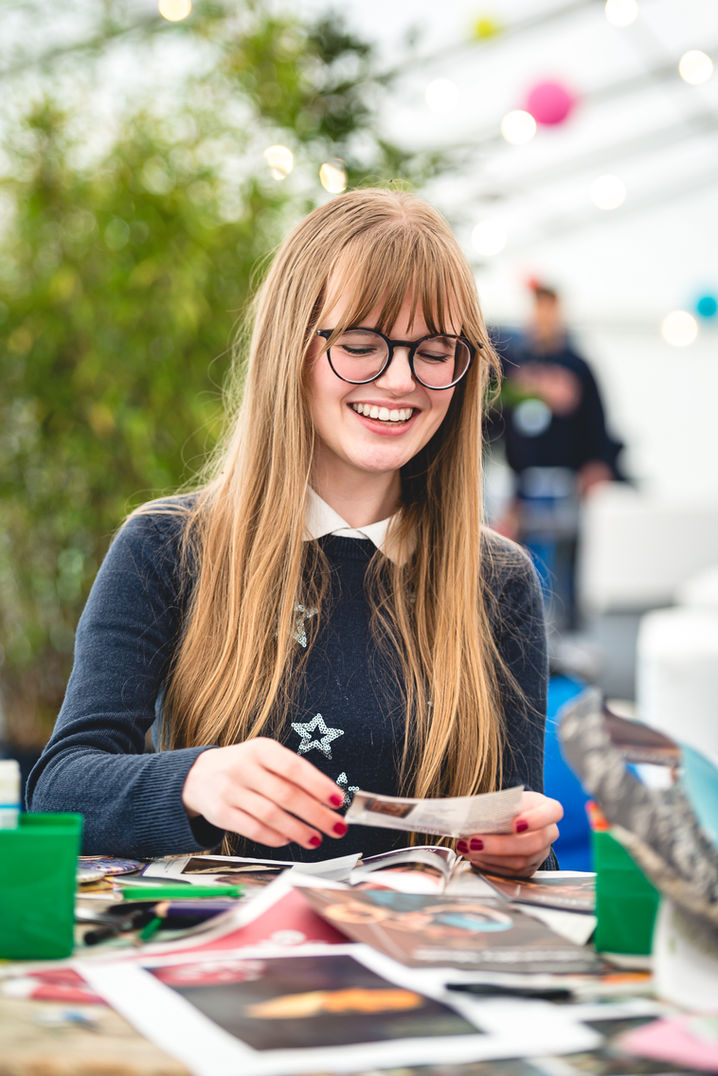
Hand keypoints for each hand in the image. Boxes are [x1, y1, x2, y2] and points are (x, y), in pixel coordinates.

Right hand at [182, 738, 346, 850]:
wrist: (197, 776)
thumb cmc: (244, 767)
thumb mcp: (265, 758)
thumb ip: (293, 774)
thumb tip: (328, 799)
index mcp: (261, 749)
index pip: (294, 767)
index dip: (318, 785)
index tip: (338, 800)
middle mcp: (244, 767)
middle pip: (286, 794)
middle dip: (316, 814)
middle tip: (336, 827)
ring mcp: (230, 790)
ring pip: (271, 815)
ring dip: (298, 830)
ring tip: (316, 839)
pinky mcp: (220, 813)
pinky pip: (252, 829)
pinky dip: (274, 837)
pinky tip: (289, 839)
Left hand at [456, 790, 562, 877]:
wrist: (511, 817)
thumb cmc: (509, 805)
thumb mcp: (507, 798)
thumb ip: (498, 805)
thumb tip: (474, 815)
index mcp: (549, 809)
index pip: (553, 813)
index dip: (536, 820)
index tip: (515, 824)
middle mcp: (549, 833)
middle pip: (534, 843)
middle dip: (500, 845)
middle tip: (475, 841)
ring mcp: (541, 853)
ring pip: (521, 861)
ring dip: (490, 857)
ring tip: (468, 848)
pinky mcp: (530, 868)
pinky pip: (512, 873)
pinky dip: (490, 866)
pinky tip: (475, 857)